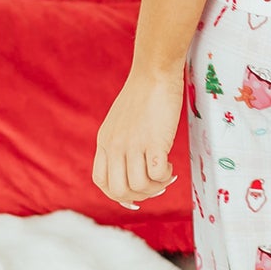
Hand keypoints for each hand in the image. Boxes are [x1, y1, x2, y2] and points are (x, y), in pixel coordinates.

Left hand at [92, 65, 185, 208]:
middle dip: (139, 196)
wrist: (154, 73)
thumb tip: (132, 167)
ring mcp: (133, 144)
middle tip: (155, 187)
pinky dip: (165, 177)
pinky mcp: (153, 141)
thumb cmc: (143, 95)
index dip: (117, 194)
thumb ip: (119, 142)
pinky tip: (169, 167)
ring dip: (155, 188)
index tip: (135, 194)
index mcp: (104, 142)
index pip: (100, 181)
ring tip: (165, 176)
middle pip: (118, 190)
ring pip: (138, 186)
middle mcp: (115, 146)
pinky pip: (156, 174)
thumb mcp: (120, 121)